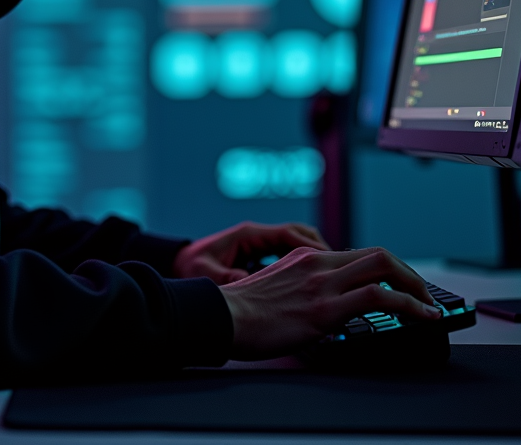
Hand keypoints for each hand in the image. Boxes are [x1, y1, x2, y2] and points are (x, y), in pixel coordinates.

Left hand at [172, 220, 329, 284]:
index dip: (314, 247)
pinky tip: (311, 286)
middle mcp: (256, 236)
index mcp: (248, 235)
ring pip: (296, 245)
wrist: (176, 266)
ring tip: (333, 279)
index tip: (333, 261)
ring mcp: (258, 245)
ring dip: (314, 257)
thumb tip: (256, 286)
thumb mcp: (212, 276)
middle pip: (299, 235)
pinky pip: (287, 255)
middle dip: (322, 249)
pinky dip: (302, 266)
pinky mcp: (257, 255)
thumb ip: (236, 280)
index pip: (290, 234)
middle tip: (344, 269)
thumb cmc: (190, 267)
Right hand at [219, 246, 440, 358]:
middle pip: (378, 254)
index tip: (400, 285)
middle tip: (422, 295)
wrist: (222, 317)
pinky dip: (409, 305)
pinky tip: (422, 318)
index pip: (358, 254)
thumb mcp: (275, 285)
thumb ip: (301, 286)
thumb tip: (324, 305)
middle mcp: (317, 263)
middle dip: (408, 274)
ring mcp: (322, 283)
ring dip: (415, 288)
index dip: (387, 268)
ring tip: (429, 309)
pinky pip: (379, 298)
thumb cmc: (242, 311)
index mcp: (305, 257)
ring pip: (384, 268)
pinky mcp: (324, 308)